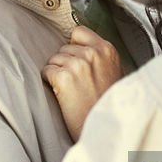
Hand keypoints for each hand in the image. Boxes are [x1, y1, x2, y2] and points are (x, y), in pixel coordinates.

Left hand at [43, 26, 122, 140]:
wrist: (106, 129)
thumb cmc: (108, 104)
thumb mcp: (114, 73)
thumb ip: (99, 58)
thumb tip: (79, 48)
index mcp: (107, 50)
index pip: (79, 32)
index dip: (74, 46)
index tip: (75, 59)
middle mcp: (93, 54)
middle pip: (64, 47)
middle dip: (65, 62)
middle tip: (75, 83)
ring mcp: (78, 64)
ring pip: (53, 60)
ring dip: (57, 73)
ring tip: (71, 91)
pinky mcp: (64, 78)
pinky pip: (46, 71)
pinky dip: (50, 82)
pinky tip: (63, 94)